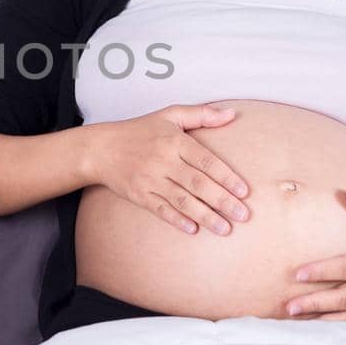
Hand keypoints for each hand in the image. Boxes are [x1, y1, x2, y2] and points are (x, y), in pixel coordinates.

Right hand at [85, 104, 250, 236]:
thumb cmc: (140, 131)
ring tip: (225, 228)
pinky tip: (193, 229)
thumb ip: (202, 114)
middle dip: (222, 201)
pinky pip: (161, 210)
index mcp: (174, 141)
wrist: (101, 149)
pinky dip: (177, 220)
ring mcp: (150, 180)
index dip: (226, 177)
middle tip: (243, 215)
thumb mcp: (170, 115)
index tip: (244, 192)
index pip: (206, 161)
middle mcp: (164, 161)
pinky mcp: (139, 195)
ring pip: (182, 200)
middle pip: (198, 184)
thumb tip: (233, 114)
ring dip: (205, 216)